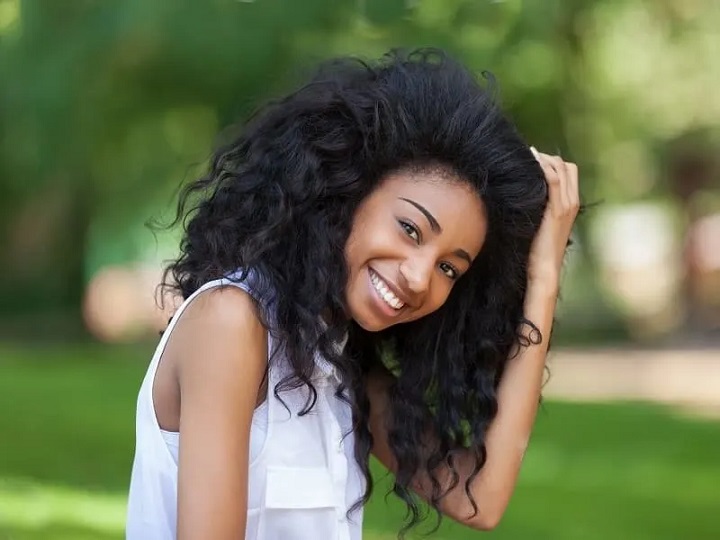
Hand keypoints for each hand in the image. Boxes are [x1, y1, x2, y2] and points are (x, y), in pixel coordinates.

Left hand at [527, 147, 579, 293]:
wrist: (545, 268)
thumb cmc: (538, 249)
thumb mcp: (541, 223)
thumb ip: (538, 209)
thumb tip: (522, 195)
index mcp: (571, 203)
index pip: (568, 170)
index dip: (550, 161)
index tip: (530, 160)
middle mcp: (572, 201)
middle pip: (565, 165)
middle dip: (545, 158)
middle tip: (525, 159)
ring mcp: (567, 205)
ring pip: (560, 168)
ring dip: (542, 160)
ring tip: (524, 159)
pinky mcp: (557, 210)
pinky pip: (554, 180)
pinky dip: (542, 167)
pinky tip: (528, 164)